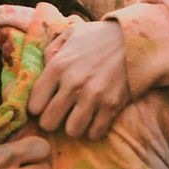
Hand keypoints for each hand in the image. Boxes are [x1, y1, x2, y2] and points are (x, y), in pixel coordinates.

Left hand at [28, 20, 131, 139]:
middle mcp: (73, 83)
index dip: (38, 108)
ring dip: (74, 126)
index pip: (33, 105)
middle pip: (48, 123)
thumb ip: (50, 51)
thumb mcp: (70, 35)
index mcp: (58, 66)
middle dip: (53, 121)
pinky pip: (95, 133)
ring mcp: (94, 96)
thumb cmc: (98, 37)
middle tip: (61, 114)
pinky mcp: (112, 105)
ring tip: (79, 116)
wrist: (135, 38)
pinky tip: (95, 118)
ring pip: (71, 131)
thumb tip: (40, 70)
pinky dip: (94, 129)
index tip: (46, 104)